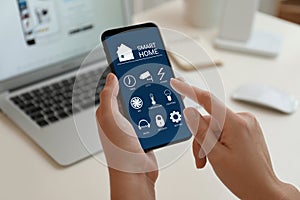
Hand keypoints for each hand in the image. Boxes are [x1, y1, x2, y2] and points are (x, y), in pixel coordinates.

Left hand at [96, 73, 157, 199]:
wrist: (136, 174)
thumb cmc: (120, 152)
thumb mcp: (110, 119)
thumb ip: (109, 97)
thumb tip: (112, 76)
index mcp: (109, 111)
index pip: (115, 85)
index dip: (122, 71)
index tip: (131, 57)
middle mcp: (120, 116)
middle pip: (132, 91)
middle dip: (141, 80)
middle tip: (151, 67)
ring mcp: (134, 124)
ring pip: (145, 102)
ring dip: (152, 95)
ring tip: (160, 82)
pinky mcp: (146, 131)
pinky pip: (154, 116)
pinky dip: (160, 110)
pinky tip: (166, 103)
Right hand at [170, 78, 298, 199]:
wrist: (263, 190)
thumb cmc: (245, 177)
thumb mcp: (215, 154)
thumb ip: (200, 130)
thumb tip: (190, 111)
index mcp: (236, 123)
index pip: (207, 100)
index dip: (189, 90)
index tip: (177, 83)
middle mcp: (243, 119)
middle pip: (209, 120)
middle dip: (201, 138)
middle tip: (200, 157)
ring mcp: (246, 124)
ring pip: (215, 126)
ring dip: (208, 142)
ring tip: (209, 160)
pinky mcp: (246, 129)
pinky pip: (223, 129)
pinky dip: (216, 141)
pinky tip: (217, 154)